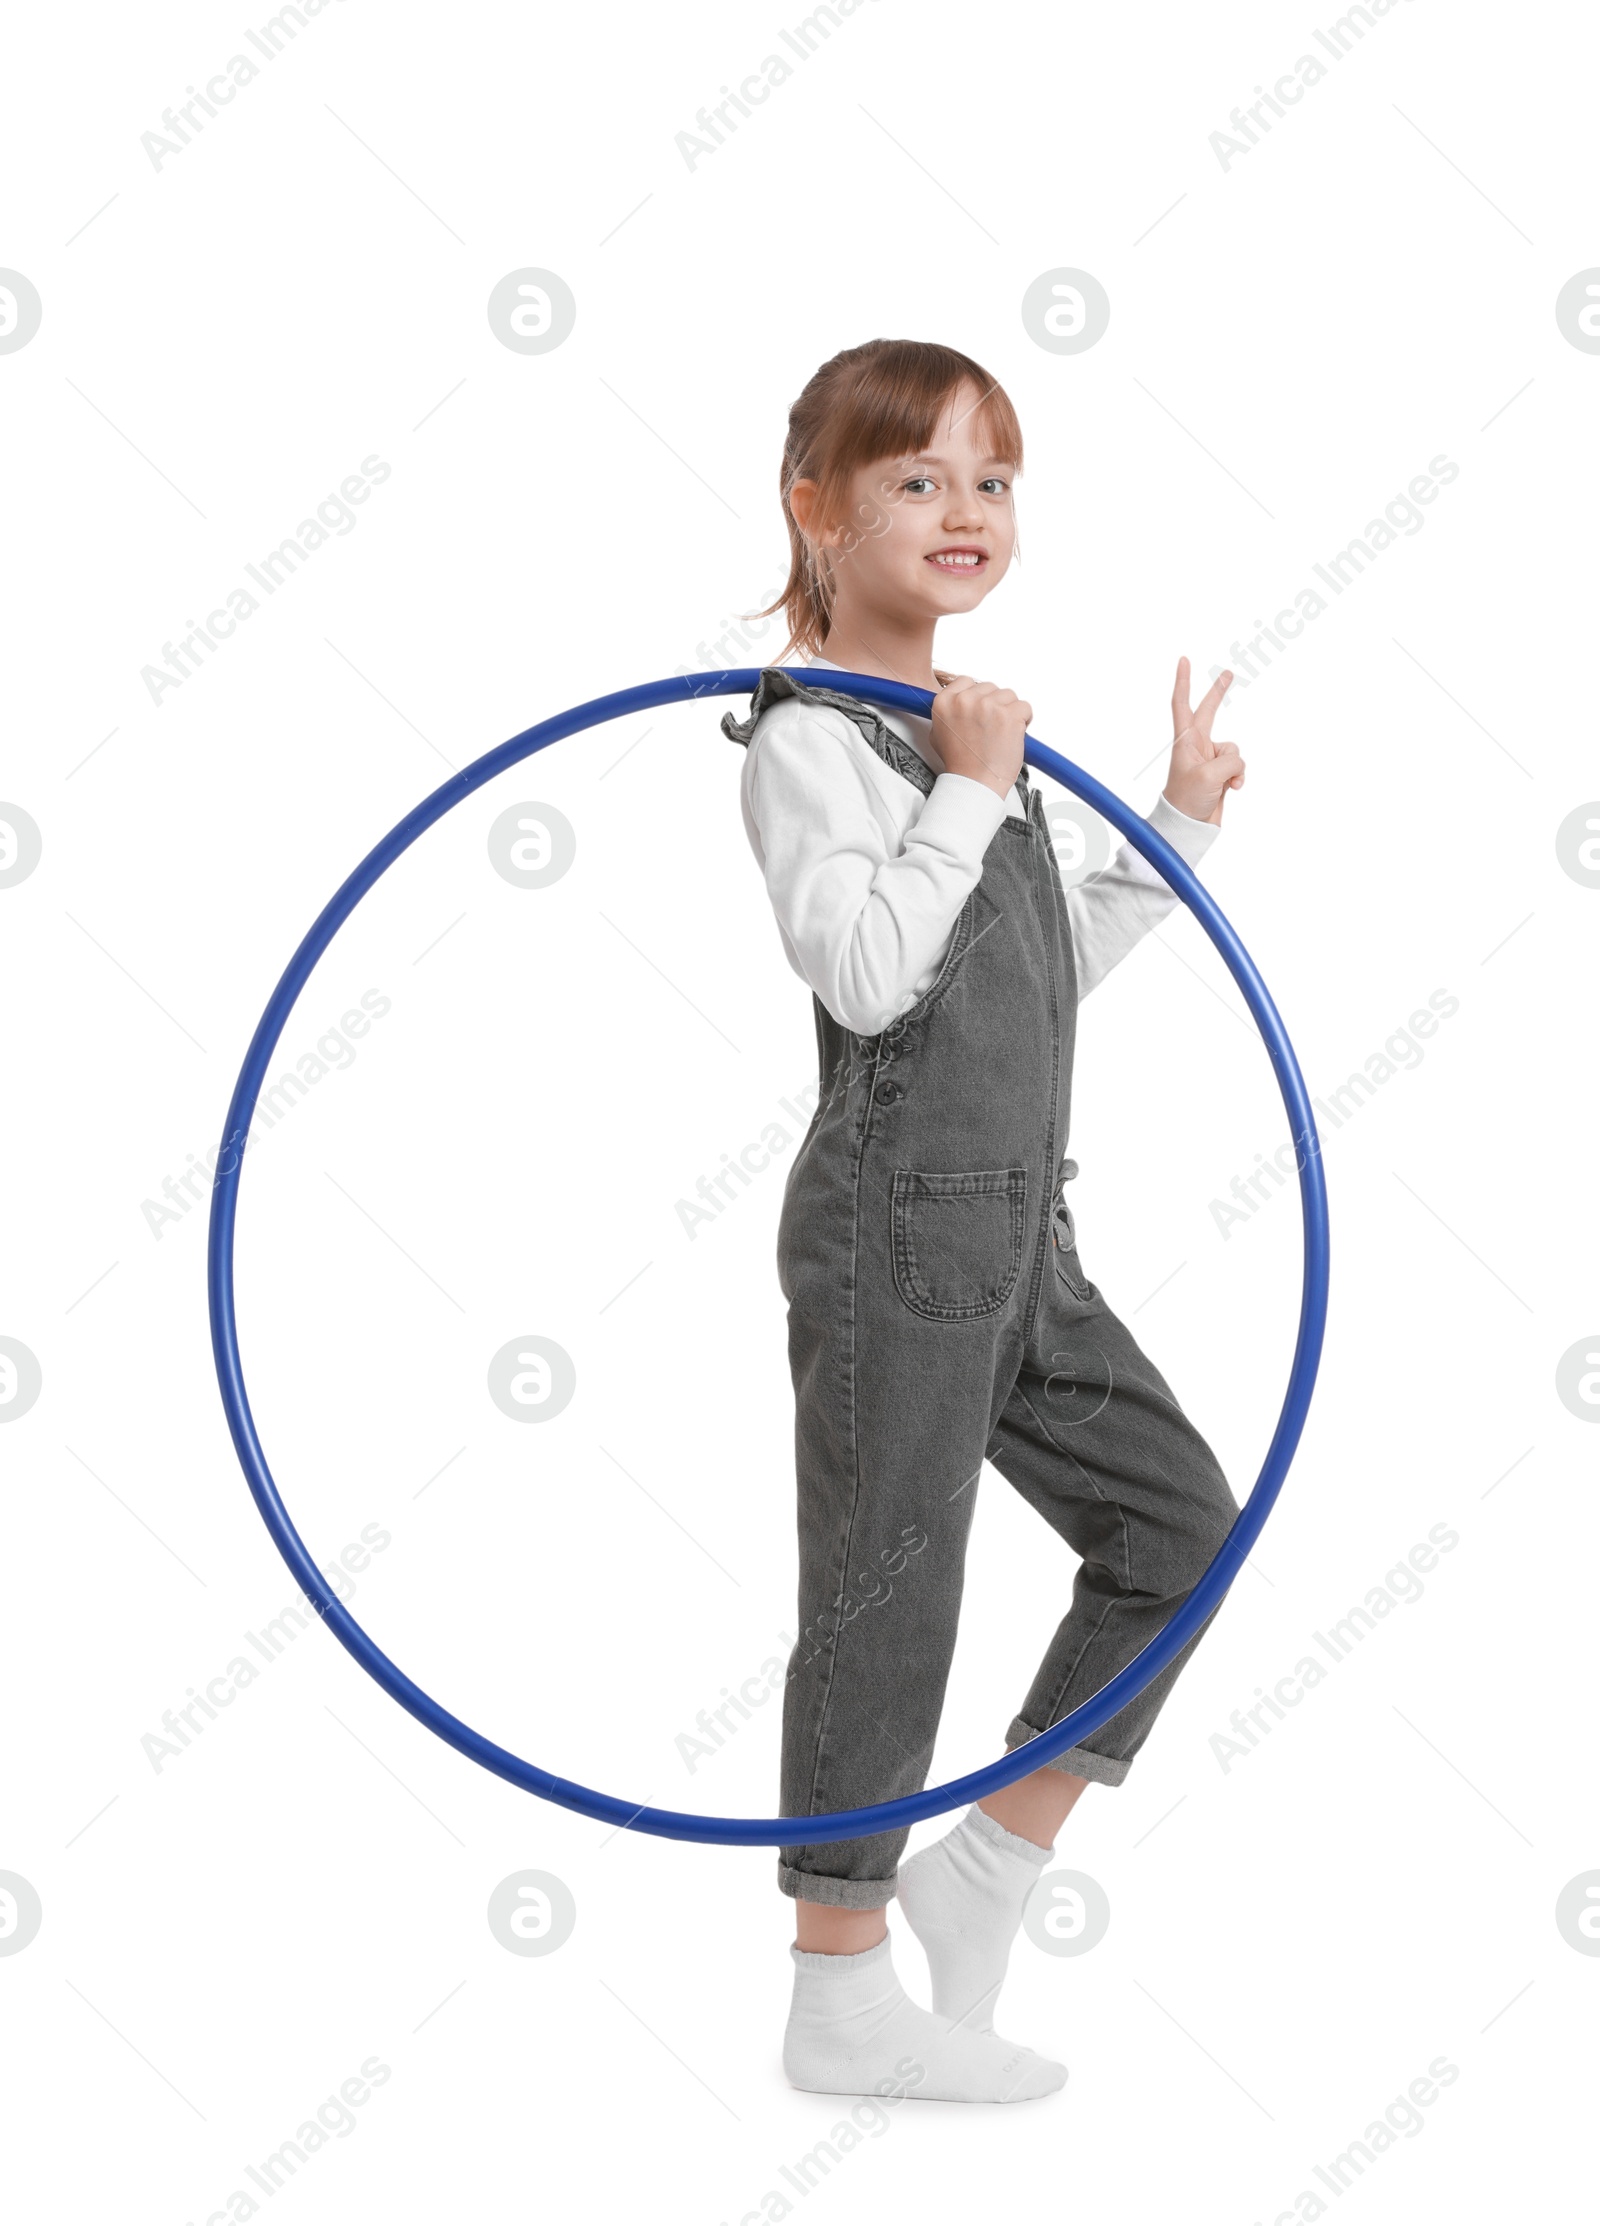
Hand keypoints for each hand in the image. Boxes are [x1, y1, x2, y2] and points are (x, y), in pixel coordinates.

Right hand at [930, 674, 1031, 800]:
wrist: (975, 784)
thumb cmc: (960, 764)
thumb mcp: (938, 734)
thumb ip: (948, 712)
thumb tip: (956, 701)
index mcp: (945, 702)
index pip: (966, 681)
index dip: (977, 696)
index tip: (980, 711)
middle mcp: (965, 700)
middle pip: (990, 687)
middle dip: (994, 705)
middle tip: (991, 729)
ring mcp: (988, 706)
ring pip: (1009, 695)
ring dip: (1009, 712)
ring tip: (1001, 734)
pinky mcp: (1009, 715)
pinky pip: (1025, 707)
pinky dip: (1024, 720)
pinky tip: (1013, 736)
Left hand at [1164, 657, 1243, 825]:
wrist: (1187, 828)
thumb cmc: (1187, 800)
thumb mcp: (1209, 775)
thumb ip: (1229, 761)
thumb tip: (1237, 767)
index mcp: (1185, 740)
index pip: (1182, 704)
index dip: (1184, 682)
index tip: (1184, 660)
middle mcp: (1196, 746)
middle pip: (1210, 712)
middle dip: (1219, 693)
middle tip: (1229, 672)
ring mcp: (1209, 760)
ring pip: (1235, 751)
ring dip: (1234, 767)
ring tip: (1220, 784)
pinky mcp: (1220, 775)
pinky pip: (1239, 768)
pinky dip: (1239, 778)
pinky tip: (1231, 789)